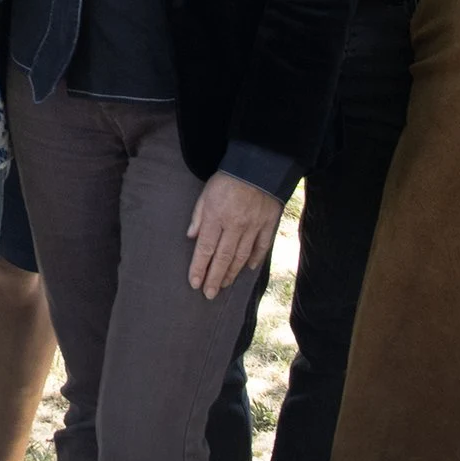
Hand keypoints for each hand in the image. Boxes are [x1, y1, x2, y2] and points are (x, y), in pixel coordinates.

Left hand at [186, 171, 279, 298]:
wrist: (259, 166)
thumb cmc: (227, 179)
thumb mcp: (206, 194)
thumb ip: (198, 217)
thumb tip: (191, 238)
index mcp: (216, 217)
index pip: (205, 249)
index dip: (199, 268)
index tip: (194, 283)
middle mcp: (234, 226)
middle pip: (223, 258)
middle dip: (214, 278)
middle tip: (209, 294)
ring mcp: (253, 227)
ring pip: (241, 257)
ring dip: (231, 273)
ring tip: (224, 285)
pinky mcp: (267, 225)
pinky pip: (261, 246)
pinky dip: (254, 259)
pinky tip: (247, 268)